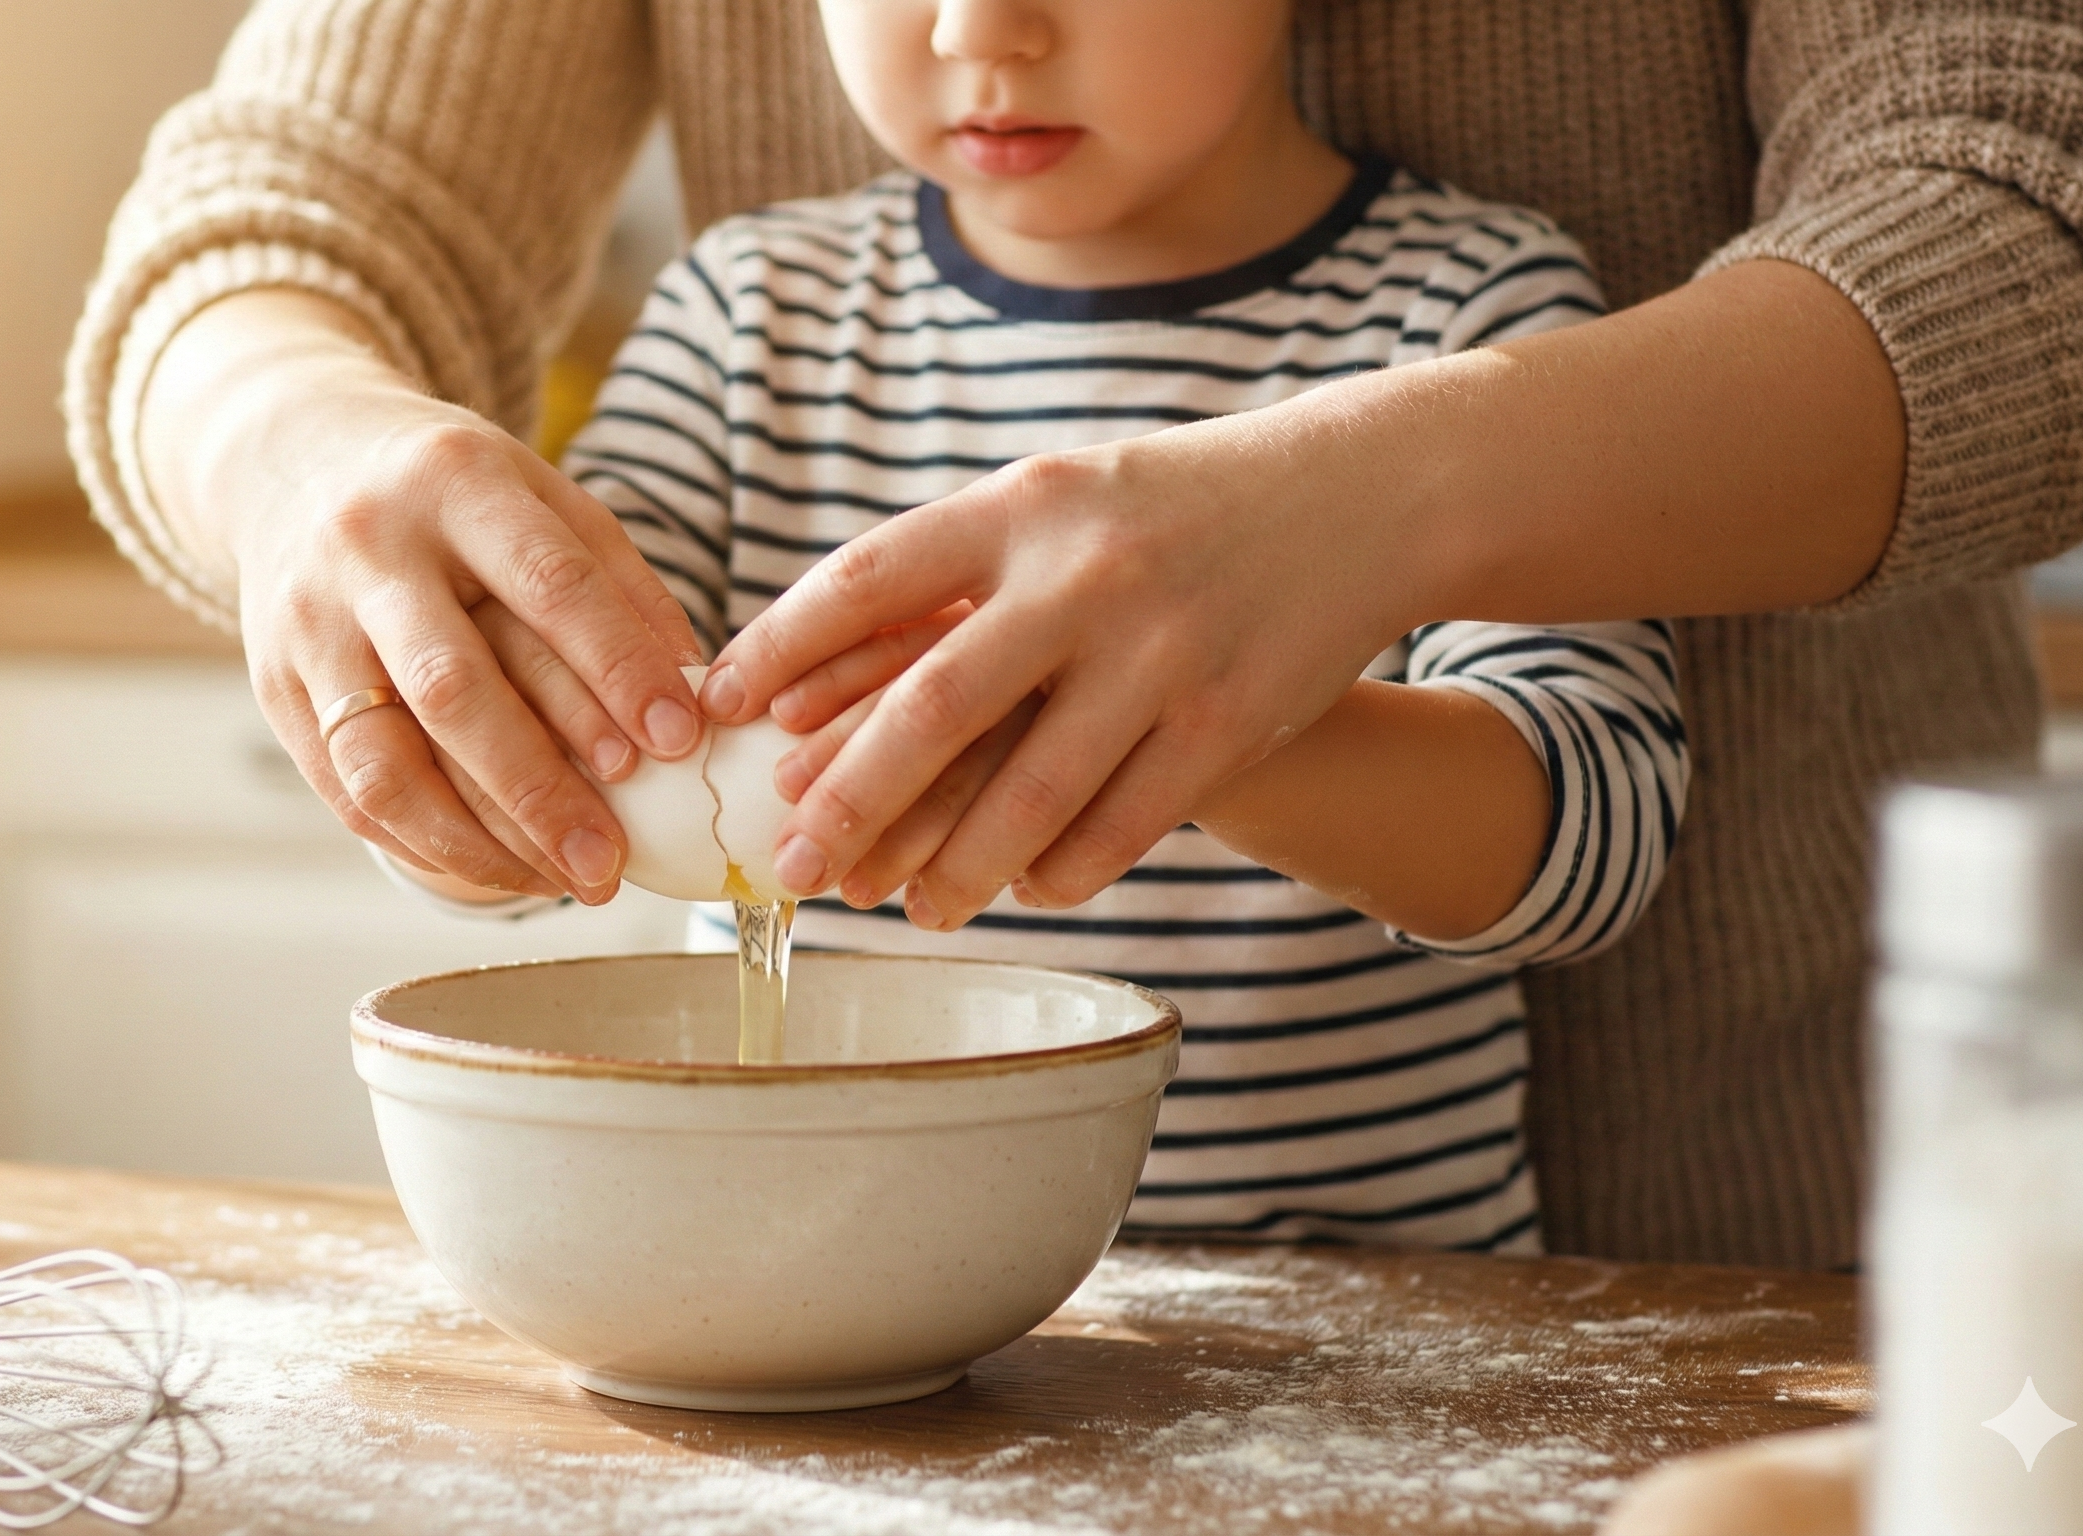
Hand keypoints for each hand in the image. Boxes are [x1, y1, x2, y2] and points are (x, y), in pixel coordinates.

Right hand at [146, 291, 705, 902]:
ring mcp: (311, 624)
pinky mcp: (276, 687)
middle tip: (611, 861)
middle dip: (541, 788)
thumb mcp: (542, 497)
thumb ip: (621, 587)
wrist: (298, 462)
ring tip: (559, 881)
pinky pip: (348, 791)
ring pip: (386, 760)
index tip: (679, 742)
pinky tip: (498, 868)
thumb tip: (695, 696)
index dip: (617, 668)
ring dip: (478, 841)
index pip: (548, 584)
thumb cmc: (454, 496)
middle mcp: (370, 550)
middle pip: (454, 688)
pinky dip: (426, 845)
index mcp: (456, 482)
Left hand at [707, 419, 1415, 928]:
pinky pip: (1121, 827)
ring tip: (906, 910)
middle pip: (934, 707)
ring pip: (1029, 794)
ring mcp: (1161, 653)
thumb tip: (806, 678)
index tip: (720, 708)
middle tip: (790, 870)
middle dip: (849, 800)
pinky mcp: (1229, 722)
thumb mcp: (1056, 502)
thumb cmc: (1166, 512)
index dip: (782, 645)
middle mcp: (1084, 575)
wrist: (1361, 495)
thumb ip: (952, 575)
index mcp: (1021, 506)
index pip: (869, 576)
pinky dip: (1060, 871)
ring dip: (955, 867)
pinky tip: (1025, 889)